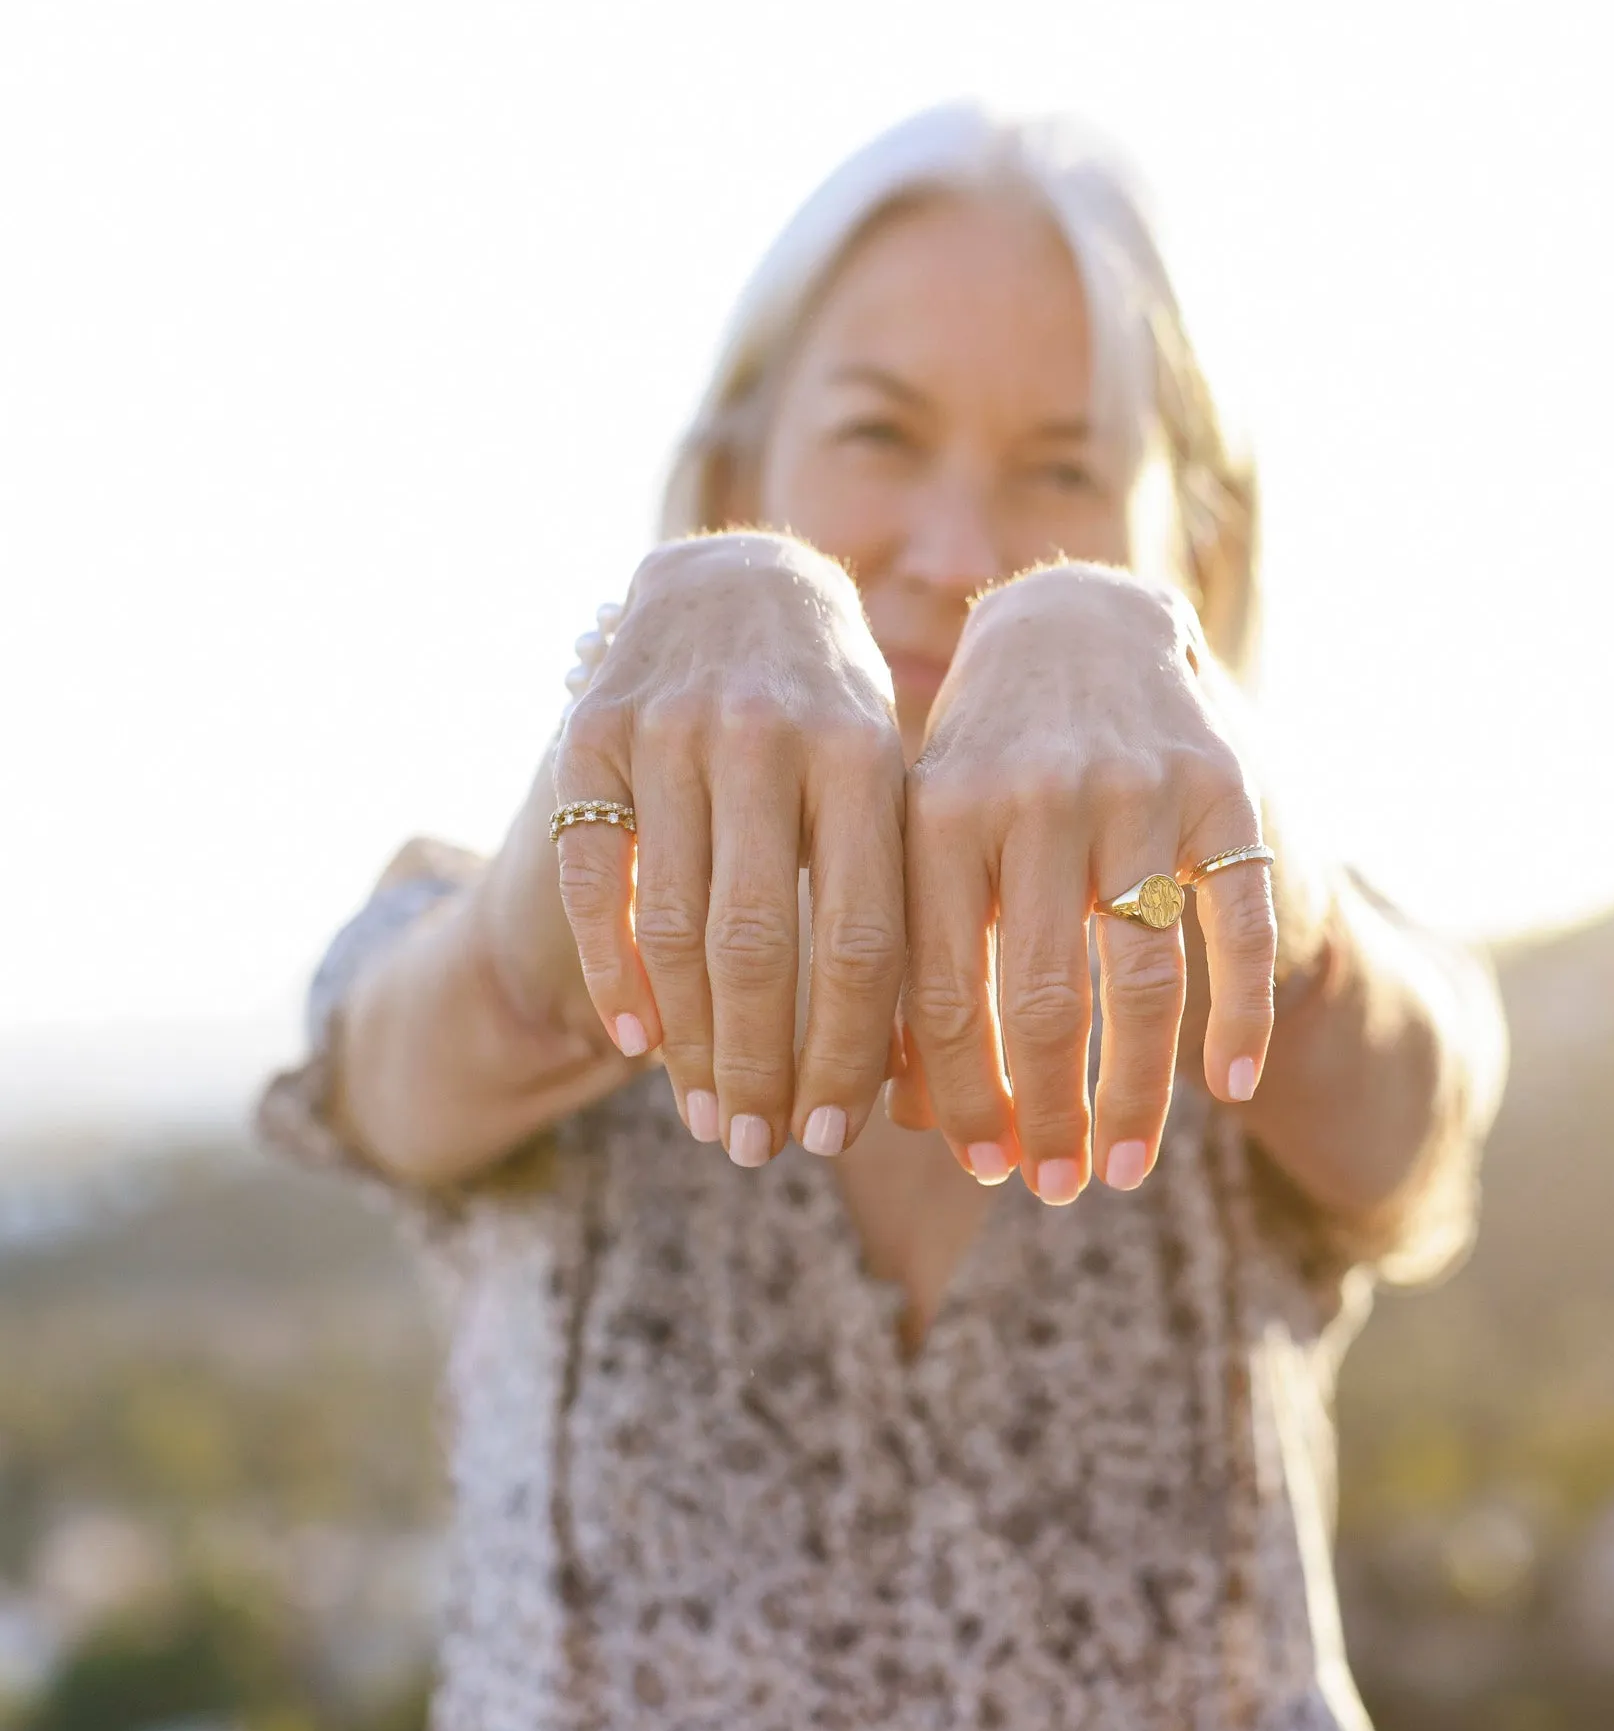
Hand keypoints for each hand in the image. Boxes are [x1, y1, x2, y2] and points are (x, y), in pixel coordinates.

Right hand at [553, 533, 907, 1164]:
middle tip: (761, 1150)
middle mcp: (765, 734)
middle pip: (760, 950)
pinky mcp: (589, 733)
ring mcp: (669, 730)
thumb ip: (893, 890)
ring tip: (706, 1116)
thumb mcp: (887, 774)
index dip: (850, 1051)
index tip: (839, 1135)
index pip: (863, 940)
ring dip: (689, 1043)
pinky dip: (613, 970)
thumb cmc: (835, 714)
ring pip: (675, 928)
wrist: (733, 581)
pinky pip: (595, 882)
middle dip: (761, 1070)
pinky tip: (632, 1040)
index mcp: (864, 753)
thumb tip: (908, 1071)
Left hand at [891, 564, 1276, 1201]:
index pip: (936, 992)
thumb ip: (911, 950)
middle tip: (1053, 1188)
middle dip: (1045, 1115)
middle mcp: (1034, 798)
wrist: (1082, 628)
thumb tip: (905, 1112)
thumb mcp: (927, 832)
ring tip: (1124, 1168)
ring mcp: (1135, 791)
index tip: (977, 1168)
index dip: (956, 1096)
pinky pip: (1236, 928)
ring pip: (1140, 983)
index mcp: (937, 814)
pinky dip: (1239, 1017)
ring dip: (1137, 1095)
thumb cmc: (984, 764)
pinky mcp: (1222, 788)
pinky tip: (1232, 1088)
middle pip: (1039, 1001)